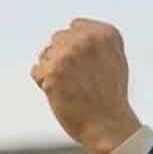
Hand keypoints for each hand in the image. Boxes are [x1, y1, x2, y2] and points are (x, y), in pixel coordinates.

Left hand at [31, 18, 143, 153]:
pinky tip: (61, 94)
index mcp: (104, 34)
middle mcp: (86, 40)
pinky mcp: (52, 73)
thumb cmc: (110, 96)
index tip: (87, 66)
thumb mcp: (114, 58)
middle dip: (63, 58)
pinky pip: (37, 71)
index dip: (76, 48)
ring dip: (52, 71)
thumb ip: (95, 39)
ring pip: (45, 55)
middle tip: (79, 80)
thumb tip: (72, 28)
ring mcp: (68, 56)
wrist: (107, 126)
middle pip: (58, 40)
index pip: (74, 27)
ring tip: (71, 88)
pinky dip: (44, 84)